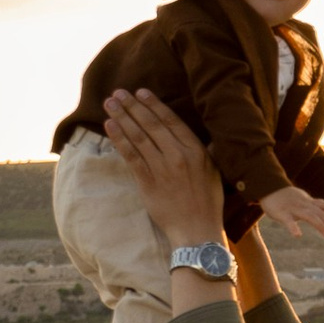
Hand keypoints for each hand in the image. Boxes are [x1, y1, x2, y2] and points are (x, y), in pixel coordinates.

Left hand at [101, 90, 224, 243]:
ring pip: (138, 137)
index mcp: (196, 151)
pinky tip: (110, 126)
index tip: (141, 92)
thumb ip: (207, 151)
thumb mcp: (214, 172)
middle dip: (133, 106)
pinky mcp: (148, 182)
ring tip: (109, 103)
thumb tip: (207, 136)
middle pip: (151, 125)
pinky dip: (119, 139)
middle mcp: (178, 156)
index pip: (171, 121)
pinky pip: (131, 156)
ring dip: (122, 117)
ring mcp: (162, 169)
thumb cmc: (208, 202)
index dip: (154, 104)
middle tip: (119, 92)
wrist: (197, 230)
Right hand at [255, 182, 323, 239]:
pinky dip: (293, 228)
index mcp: (308, 202)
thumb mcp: (303, 201)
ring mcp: (293, 208)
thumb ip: (316, 208)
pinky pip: (288, 221)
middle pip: (319, 213)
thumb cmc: (286, 197)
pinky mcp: (281, 213)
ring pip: (309, 216)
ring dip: (319, 225)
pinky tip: (298, 235)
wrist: (267, 187)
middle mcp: (304, 204)